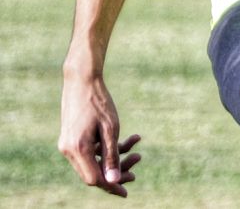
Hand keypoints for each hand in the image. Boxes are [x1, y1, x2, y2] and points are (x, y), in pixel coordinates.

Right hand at [59, 74, 141, 195]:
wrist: (82, 80)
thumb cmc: (98, 102)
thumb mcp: (111, 129)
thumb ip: (112, 156)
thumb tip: (114, 181)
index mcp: (77, 150)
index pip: (94, 179)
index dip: (112, 186)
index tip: (127, 192)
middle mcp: (69, 151)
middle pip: (94, 172)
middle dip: (117, 170)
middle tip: (138, 163)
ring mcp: (68, 145)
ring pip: (94, 161)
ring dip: (116, 156)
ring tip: (138, 147)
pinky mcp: (72, 138)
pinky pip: (91, 150)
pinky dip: (109, 146)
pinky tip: (131, 138)